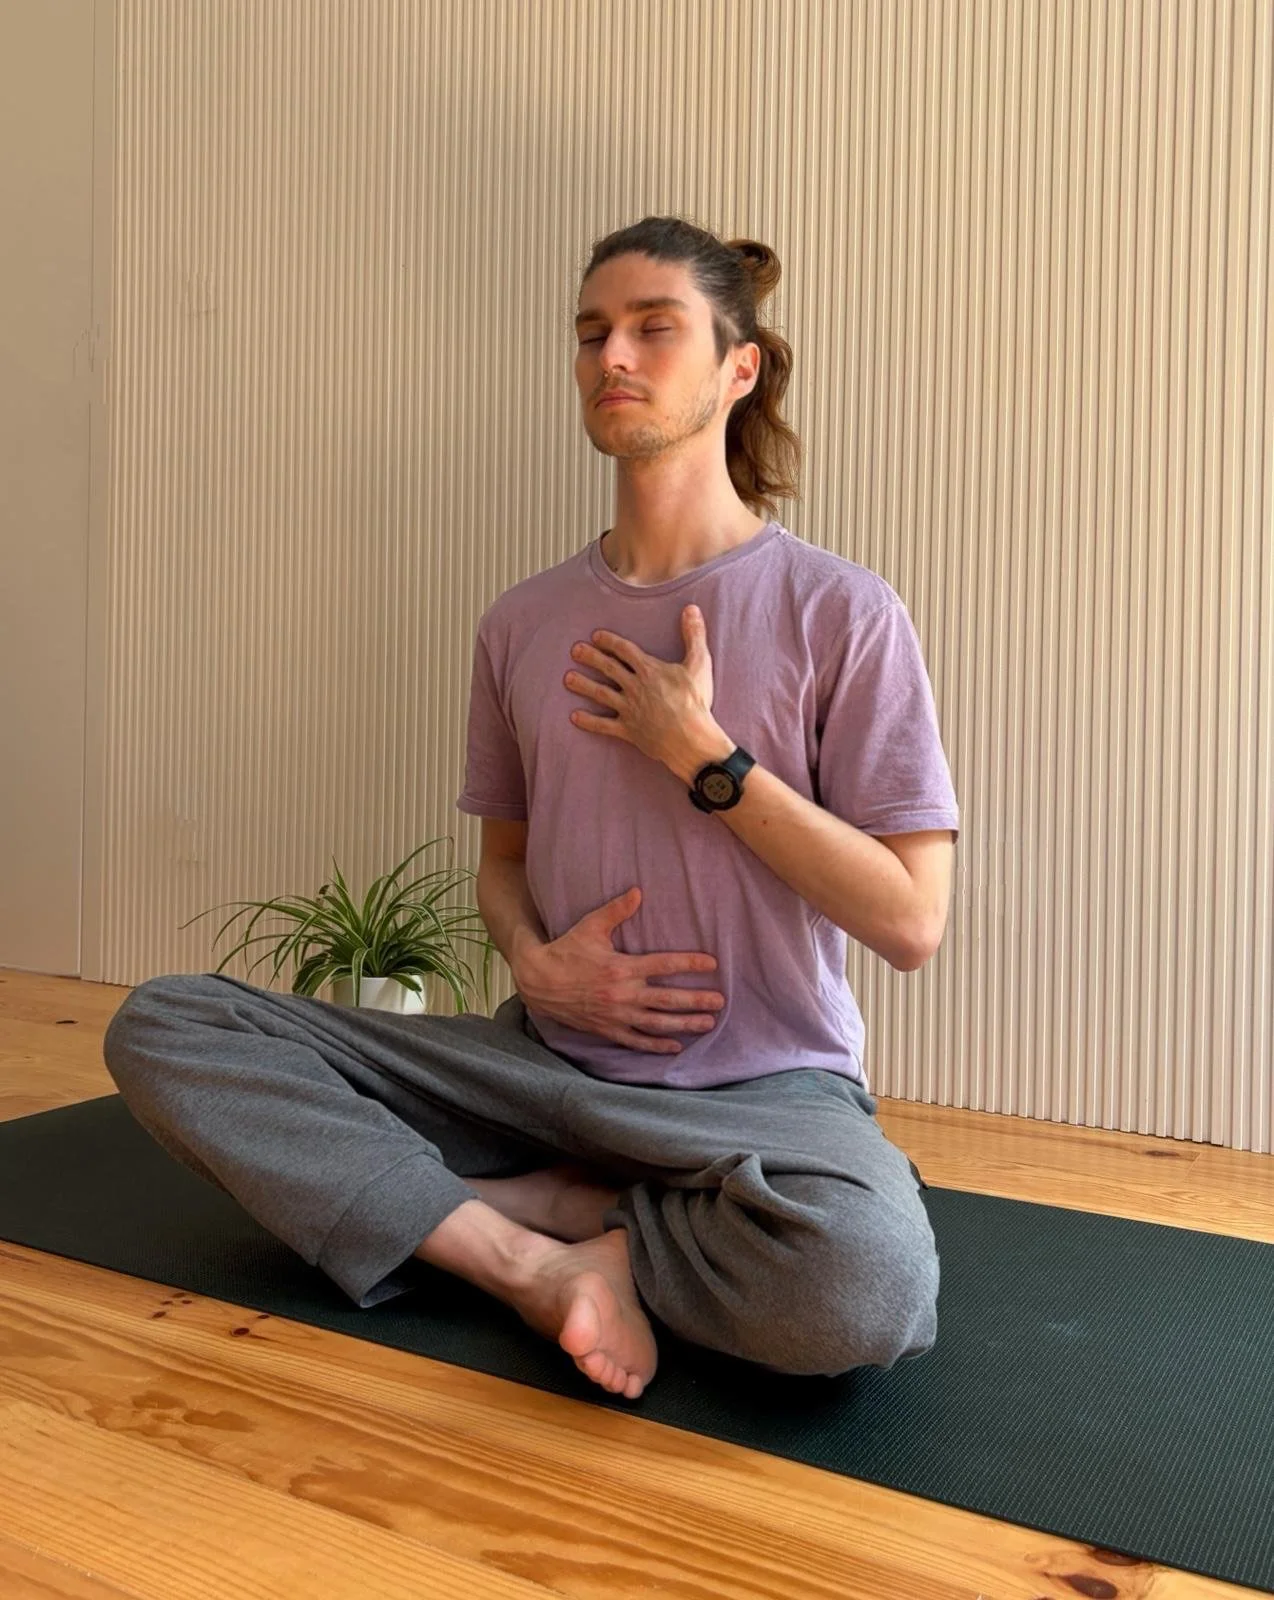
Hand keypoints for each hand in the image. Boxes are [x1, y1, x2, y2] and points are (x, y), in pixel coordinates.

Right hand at [515, 886, 724, 1053]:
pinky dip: (657, 1045)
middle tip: (720, 1001)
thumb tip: (638, 891)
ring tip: (708, 1023)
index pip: (663, 964)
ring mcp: (616, 1014)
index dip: (690, 963)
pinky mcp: (607, 1029)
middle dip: (696, 1000)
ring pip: (657, 1023)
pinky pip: (636, 1041)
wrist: (538, 981)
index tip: (712, 964)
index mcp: (621, 967)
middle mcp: (622, 994)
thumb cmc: (566, 950)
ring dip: (684, 1024)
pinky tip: (676, 1046)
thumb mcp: (590, 927)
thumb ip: (616, 911)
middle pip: (667, 999)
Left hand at [564, 606, 721, 776]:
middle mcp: (634, 687)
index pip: (624, 650)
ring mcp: (629, 709)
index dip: (609, 641)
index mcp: (649, 670)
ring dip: (583, 685)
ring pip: (601, 694)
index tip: (596, 636)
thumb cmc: (695, 702)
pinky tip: (574, 717)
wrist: (690, 739)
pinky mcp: (628, 730)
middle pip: (608, 668)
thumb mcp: (699, 664)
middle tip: (575, 651)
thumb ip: (694, 635)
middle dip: (590, 658)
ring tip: (567, 679)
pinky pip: (604, 725)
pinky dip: (589, 722)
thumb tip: (691, 609)